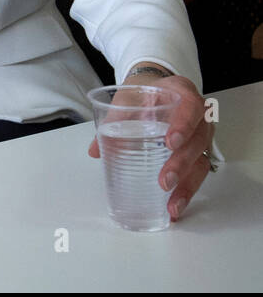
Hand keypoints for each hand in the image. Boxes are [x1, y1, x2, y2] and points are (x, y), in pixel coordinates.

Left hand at [87, 72, 214, 221]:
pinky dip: (187, 190)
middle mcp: (199, 116)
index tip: (170, 142)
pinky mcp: (197, 153)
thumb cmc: (143, 93)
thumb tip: (95, 151)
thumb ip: (113, 122)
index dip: (184, 124)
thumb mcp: (127, 99)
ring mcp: (200, 136)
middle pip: (197, 140)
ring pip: (201, 161)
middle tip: (165, 180)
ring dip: (187, 184)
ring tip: (172, 204)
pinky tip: (175, 206)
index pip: (191, 107)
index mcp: (182, 94)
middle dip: (181, 163)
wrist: (155, 89)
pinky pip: (197, 173)